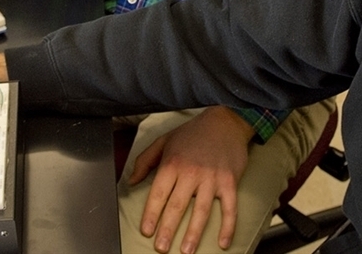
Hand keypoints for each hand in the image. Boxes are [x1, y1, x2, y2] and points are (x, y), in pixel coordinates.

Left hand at [130, 106, 254, 253]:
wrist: (225, 121)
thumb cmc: (193, 132)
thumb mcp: (164, 141)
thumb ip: (145, 161)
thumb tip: (132, 181)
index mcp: (172, 163)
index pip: (159, 193)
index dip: (151, 214)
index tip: (147, 231)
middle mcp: (191, 172)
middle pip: (177, 206)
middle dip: (168, 229)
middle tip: (162, 248)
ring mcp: (212, 178)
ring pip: (201, 210)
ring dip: (194, 233)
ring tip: (186, 250)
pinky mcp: (230, 181)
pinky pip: (229, 208)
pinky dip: (228, 226)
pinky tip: (223, 242)